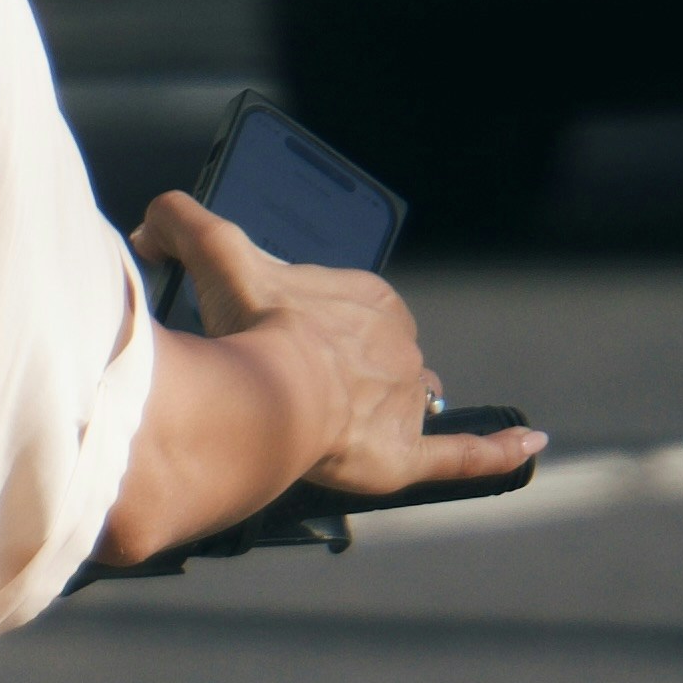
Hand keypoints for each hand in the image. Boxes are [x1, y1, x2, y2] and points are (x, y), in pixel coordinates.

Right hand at [129, 187, 537, 502]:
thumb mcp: (214, 255)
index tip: (278, 343)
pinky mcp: (408, 457)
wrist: (272, 397)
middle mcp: (399, 347)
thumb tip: (154, 226)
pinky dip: (496, 451)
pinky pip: (464, 456)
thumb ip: (181, 225)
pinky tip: (528, 444)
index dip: (313, 329)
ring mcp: (406, 403)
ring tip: (339, 431)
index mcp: (367, 300)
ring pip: (403, 407)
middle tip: (291, 393)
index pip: (352, 312)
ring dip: (384, 415)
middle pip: (376, 361)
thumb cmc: (252, 328)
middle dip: (342, 375)